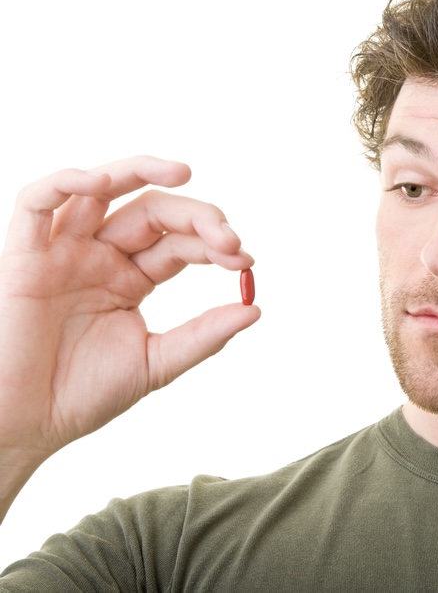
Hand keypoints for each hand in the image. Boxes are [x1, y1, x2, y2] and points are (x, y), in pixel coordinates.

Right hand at [0, 156, 259, 479]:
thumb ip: (203, 336)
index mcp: (131, 278)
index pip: (180, 244)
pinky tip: (101, 181)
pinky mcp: (23, 256)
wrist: (22, 425)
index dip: (214, 244)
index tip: (246, 259)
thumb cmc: (80, 396)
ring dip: (141, 171)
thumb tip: (255, 308)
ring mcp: (63, 251)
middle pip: (153, 212)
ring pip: (99, 189)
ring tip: (183, 172)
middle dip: (196, 217)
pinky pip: (36, 202)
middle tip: (229, 238)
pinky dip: (65, 182)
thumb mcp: (156, 363)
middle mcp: (99, 256)